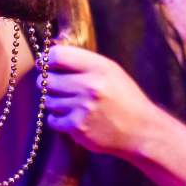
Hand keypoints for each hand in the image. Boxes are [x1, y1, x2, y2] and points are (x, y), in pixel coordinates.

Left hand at [40, 44, 154, 155]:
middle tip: (54, 85)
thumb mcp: (111, 72)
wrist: (140, 130)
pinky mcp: (78, 127)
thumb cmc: (125, 99)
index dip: (47, 60)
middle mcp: (89, 86)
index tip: (45, 64)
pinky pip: (53, 119)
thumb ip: (84, 63)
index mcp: (99, 67)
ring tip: (69, 103)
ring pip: (48, 100)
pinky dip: (58, 119)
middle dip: (46, 82)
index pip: (58, 56)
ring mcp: (82, 108)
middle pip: (47, 79)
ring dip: (54, 101)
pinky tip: (72, 117)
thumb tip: (51, 57)